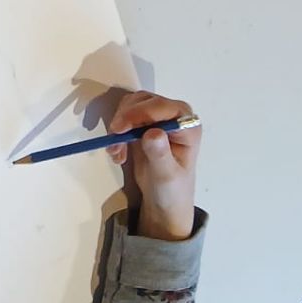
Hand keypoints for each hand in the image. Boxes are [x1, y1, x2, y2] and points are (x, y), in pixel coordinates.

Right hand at [106, 90, 200, 240]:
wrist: (164, 201)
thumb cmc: (171, 190)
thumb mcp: (166, 176)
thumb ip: (160, 154)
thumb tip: (152, 132)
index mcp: (187, 125)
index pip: (161, 106)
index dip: (138, 113)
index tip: (119, 129)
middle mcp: (174, 116)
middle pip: (143, 101)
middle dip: (125, 119)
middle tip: (114, 142)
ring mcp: (158, 118)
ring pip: (131, 105)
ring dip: (118, 126)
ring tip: (117, 152)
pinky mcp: (144, 123)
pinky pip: (124, 116)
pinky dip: (117, 132)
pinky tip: (118, 153)